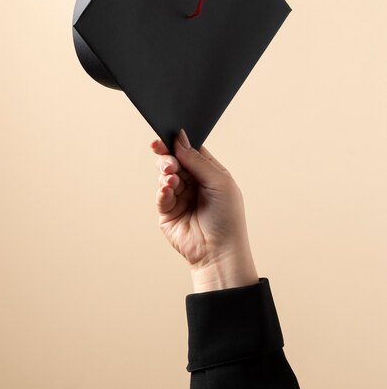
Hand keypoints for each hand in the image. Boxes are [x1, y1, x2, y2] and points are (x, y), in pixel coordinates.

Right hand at [151, 128, 258, 291]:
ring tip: (171, 177)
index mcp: (209, 173)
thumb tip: (180, 139)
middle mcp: (194, 183)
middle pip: (175, 161)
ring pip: (165, 175)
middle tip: (166, 157)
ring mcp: (180, 197)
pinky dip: (162, 190)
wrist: (219, 252)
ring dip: (166, 173)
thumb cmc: (227, 218)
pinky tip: (167, 190)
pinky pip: (161, 195)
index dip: (179, 143)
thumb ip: (198, 160)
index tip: (168, 136)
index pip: (191, 152)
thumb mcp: (219, 182)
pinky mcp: (168, 212)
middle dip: (168, 157)